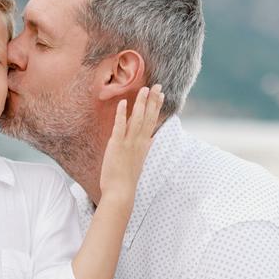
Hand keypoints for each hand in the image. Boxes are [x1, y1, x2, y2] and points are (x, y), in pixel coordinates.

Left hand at [98, 84, 164, 205]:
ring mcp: (129, 143)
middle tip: (157, 85)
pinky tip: (123, 102)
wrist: (121, 192)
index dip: (157, 107)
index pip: (153, 121)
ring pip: (137, 119)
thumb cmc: (127, 180)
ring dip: (141, 103)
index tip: (160, 95)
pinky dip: (122, 114)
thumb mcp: (139, 161)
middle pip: (148, 117)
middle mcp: (139, 142)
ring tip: (143, 89)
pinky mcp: (117, 145)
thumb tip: (150, 141)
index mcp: (144, 145)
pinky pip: (120, 126)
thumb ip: (144, 149)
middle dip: (153, 100)